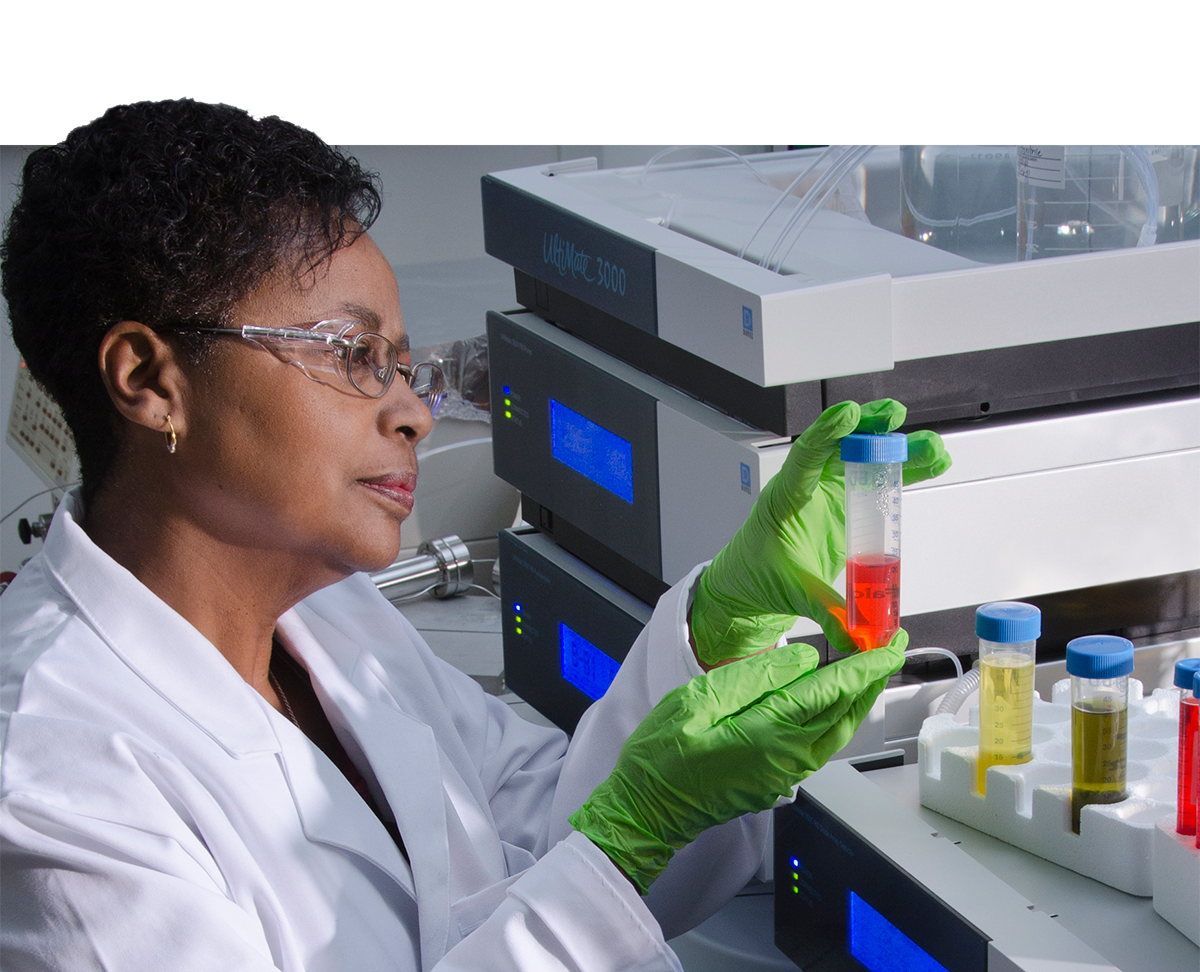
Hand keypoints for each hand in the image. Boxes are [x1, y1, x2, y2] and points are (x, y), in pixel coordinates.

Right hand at [570, 632, 907, 893]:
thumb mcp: (698, 700)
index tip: (889, 643)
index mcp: (769, 733)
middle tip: (890, 646)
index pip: (832, 691)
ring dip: (859, 697)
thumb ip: (754, 677)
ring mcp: (787, 773)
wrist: (648, 808)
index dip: (865, 665)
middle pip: (847, 712)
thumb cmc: (662, 755)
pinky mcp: (780, 779)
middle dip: (872, 677)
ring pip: (840, 730)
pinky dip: (839, 716)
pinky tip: (835, 700)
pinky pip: (824, 743)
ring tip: (869, 667)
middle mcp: (789, 757)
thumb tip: (803, 661)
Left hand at [690, 399, 949, 665]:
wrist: (746, 582)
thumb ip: (827, 612)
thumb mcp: (791, 592)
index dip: (826, 433)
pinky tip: (927, 464)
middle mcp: (807, 486)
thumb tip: (857, 637)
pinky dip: (899, 470)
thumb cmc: (756, 575)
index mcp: (785, 497)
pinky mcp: (842, 503)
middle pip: (839, 446)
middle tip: (894, 417)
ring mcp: (826, 492)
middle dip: (868, 428)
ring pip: (861, 458)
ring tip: (930, 447)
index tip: (847, 414)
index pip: (804, 456)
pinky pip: (873, 478)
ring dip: (895, 448)